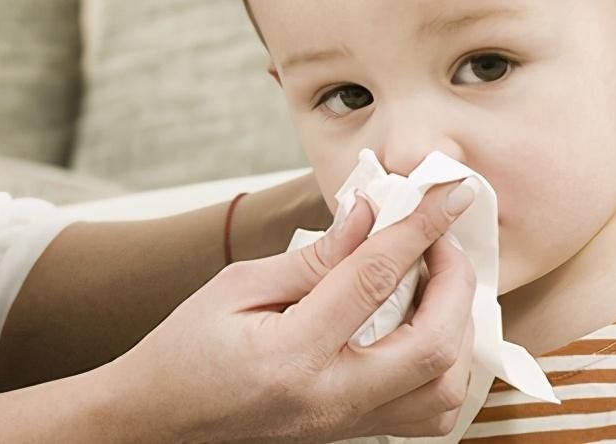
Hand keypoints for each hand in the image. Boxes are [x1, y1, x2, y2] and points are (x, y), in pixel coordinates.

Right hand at [102, 181, 478, 442]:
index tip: (448, 194)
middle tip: (439, 240)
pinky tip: (425, 324)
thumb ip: (314, 256)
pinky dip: (445, 364)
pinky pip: (428, 410)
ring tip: (434, 282)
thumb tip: (370, 213)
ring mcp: (346, 424)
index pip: (375, 280)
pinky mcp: (354, 433)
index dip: (418, 229)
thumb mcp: (237, 285)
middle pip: (433, 347)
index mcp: (291, 355)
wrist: (158, 421)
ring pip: (444, 390)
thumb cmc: (186, 350)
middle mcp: (330, 399)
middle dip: (455, 283)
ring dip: (457, 329)